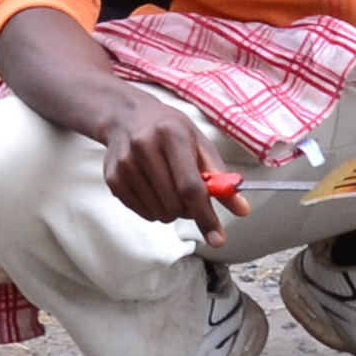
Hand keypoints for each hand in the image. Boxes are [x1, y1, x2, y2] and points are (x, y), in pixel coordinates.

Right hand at [94, 90, 236, 238]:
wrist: (126, 116)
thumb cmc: (169, 130)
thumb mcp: (199, 143)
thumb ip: (221, 178)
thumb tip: (242, 210)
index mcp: (172, 136)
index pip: (190, 186)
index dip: (206, 215)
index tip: (218, 239)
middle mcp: (145, 148)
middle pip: (175, 204)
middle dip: (190, 210)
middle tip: (189, 195)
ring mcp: (126, 165)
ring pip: (160, 214)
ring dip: (172, 210)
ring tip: (169, 186)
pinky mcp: (113, 179)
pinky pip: (144, 213)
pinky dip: (155, 210)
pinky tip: (154, 188)